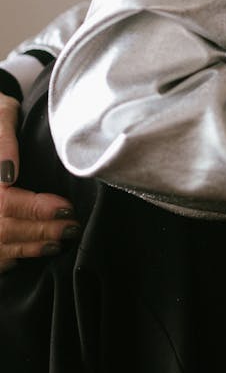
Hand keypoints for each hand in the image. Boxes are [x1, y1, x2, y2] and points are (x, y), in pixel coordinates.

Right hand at [0, 92, 79, 270]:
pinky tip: (32, 252)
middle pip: (4, 228)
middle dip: (41, 231)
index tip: (66, 208)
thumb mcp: (3, 115)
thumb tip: (8, 175)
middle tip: (71, 227)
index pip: (7, 202)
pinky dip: (11, 257)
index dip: (38, 210)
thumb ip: (4, 140)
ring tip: (59, 241)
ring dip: (30, 247)